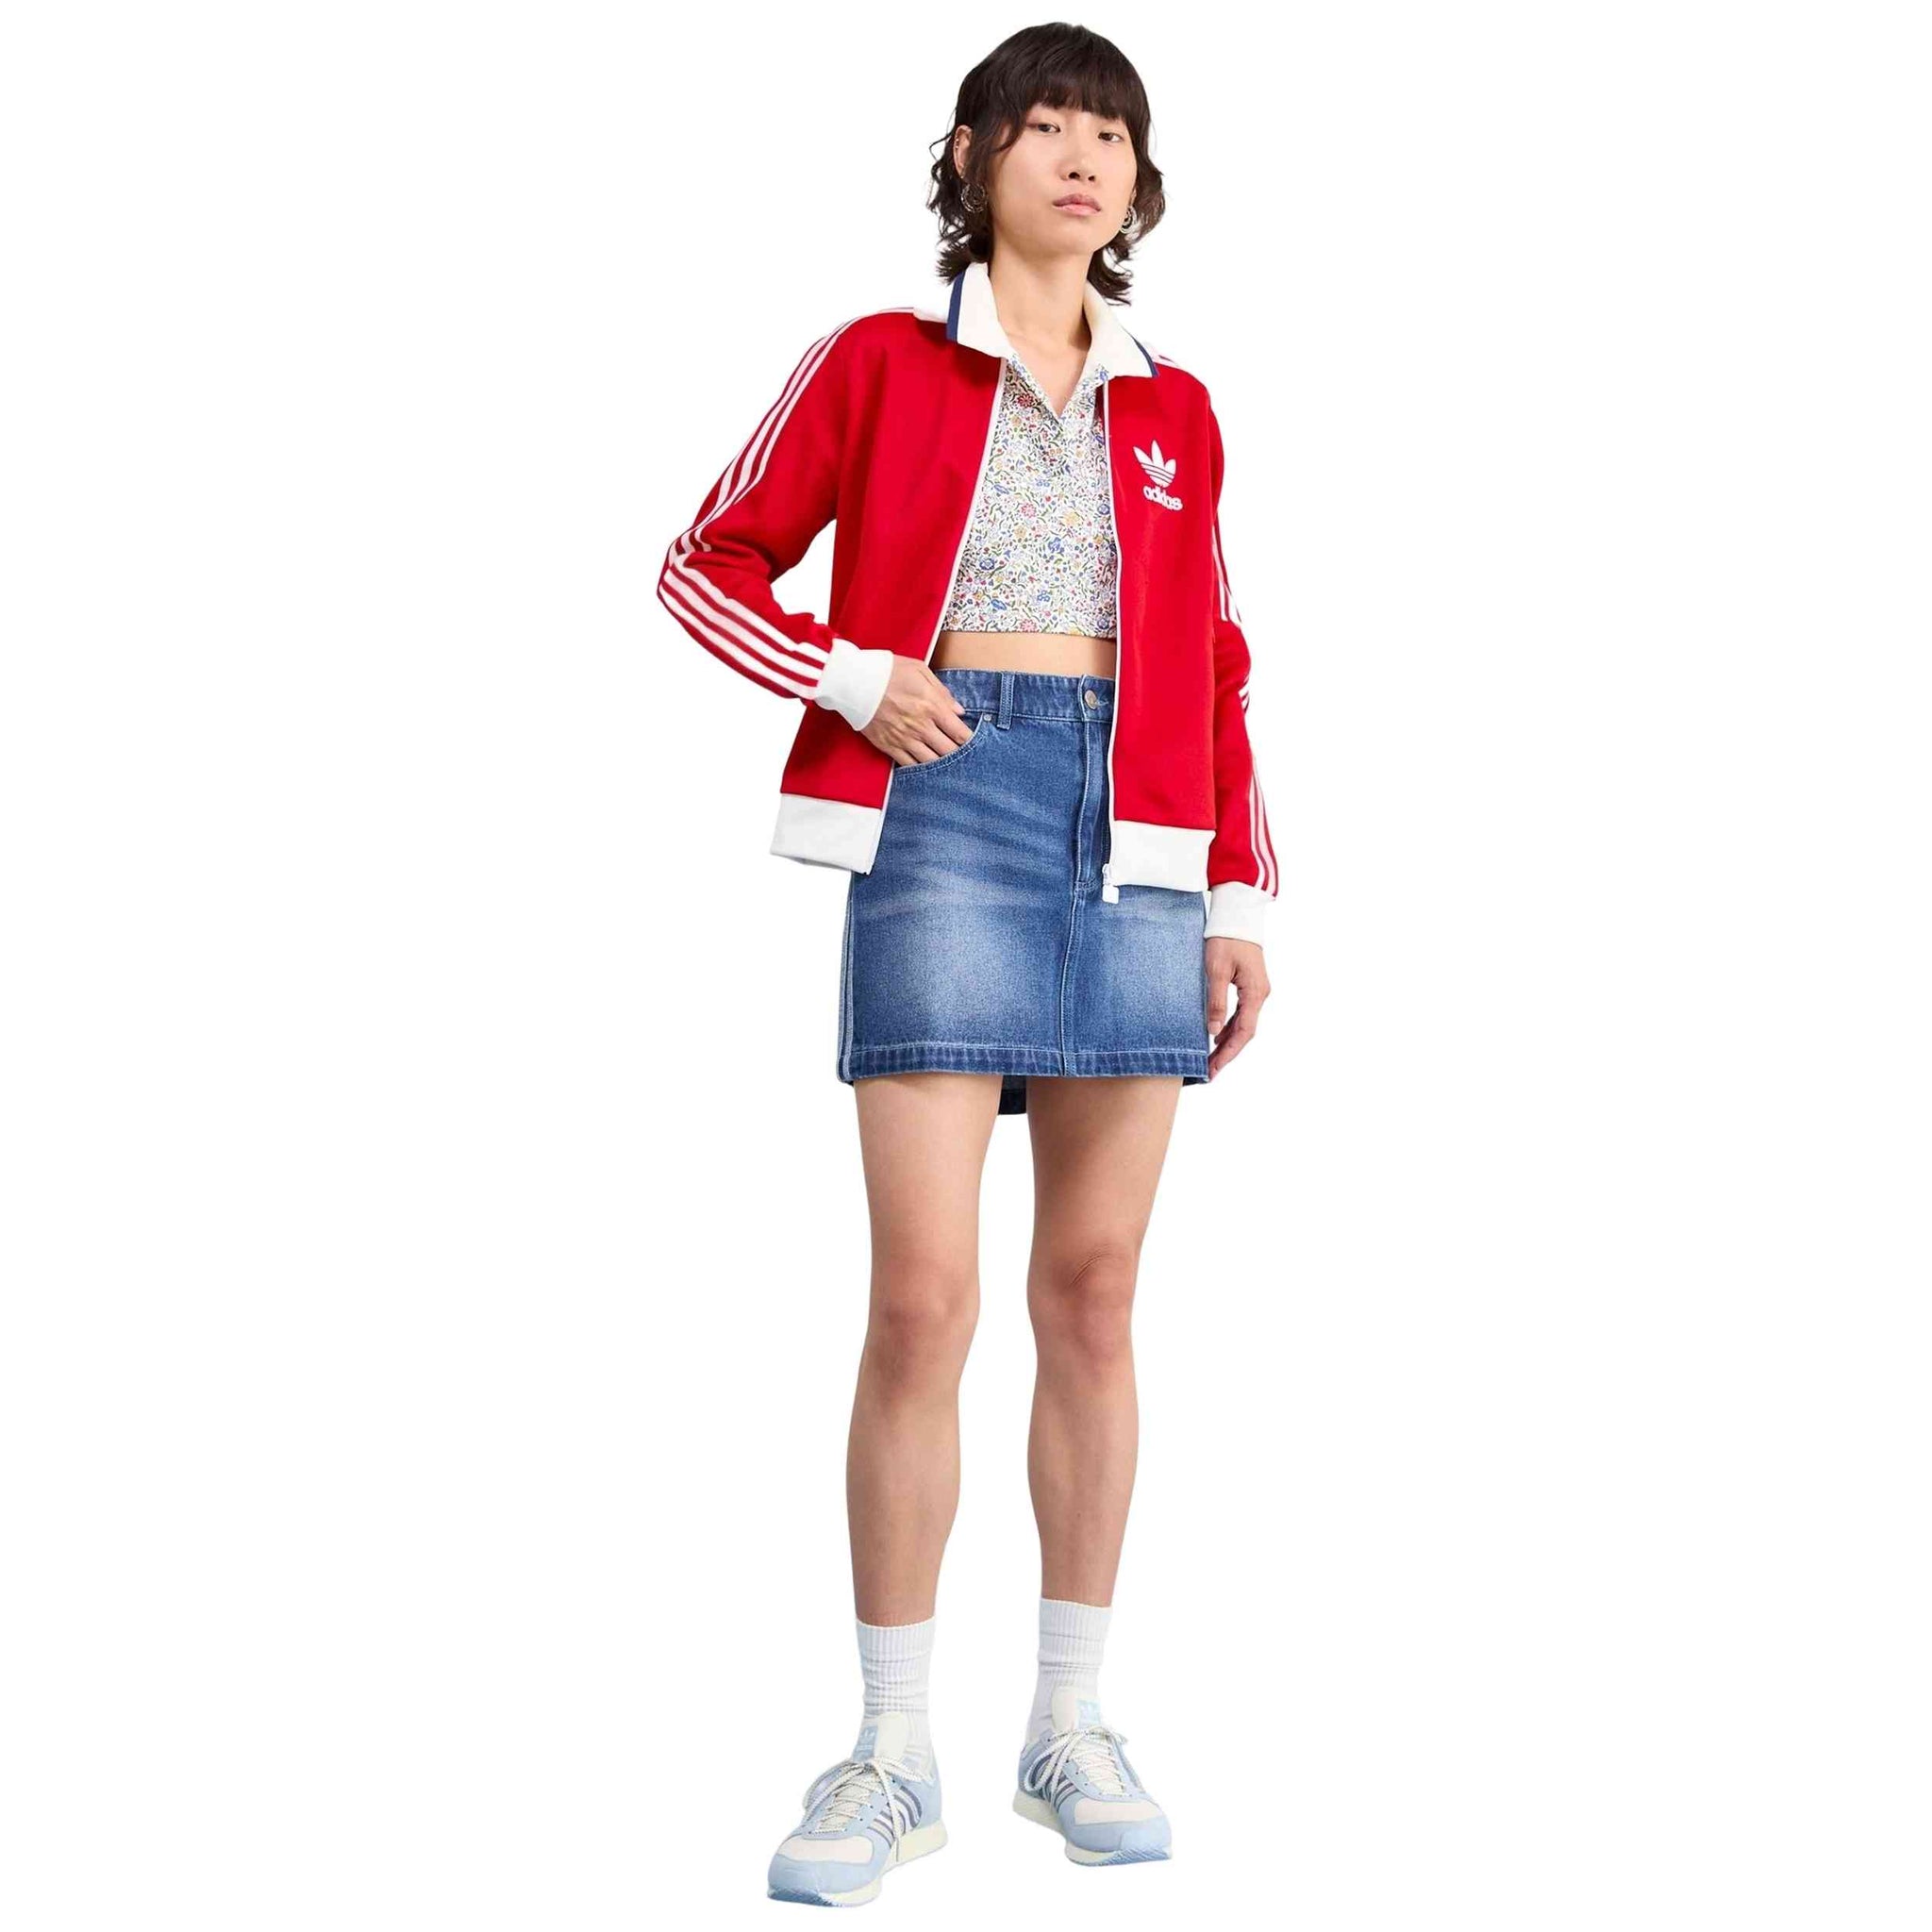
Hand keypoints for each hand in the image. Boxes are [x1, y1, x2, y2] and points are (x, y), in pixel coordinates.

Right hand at [862, 658, 975, 765]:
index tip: (973, 743)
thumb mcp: (919, 670)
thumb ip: (942, 691)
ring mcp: (904, 738)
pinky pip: (909, 765)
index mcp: (931, 705)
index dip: (970, 741)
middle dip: (959, 755)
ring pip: (931, 761)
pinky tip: (925, 766)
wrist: (853, 681)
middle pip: (948, 751)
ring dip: (941, 764)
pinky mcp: (888, 746)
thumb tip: (958, 710)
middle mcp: (920, 726)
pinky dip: (920, 768)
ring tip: (948, 764)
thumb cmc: (886, 671)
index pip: (959, 732)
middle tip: (964, 756)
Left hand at [1205, 937, 1268, 1078]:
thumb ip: (1215, 1002)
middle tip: (1209, 1072)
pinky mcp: (1250, 985)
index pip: (1243, 1032)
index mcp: (1255, 993)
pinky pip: (1241, 1013)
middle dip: (1227, 1053)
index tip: (1214, 1069)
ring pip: (1243, 1024)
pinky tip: (1217, 1036)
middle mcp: (1260, 994)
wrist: (1238, 915)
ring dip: (1227, 1042)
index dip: (1228, 1053)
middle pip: (1245, 1032)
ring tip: (1210, 1059)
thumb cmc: (1226, 938)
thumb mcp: (1216, 970)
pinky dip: (1229, 1027)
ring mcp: (1256, 990)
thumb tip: (1213, 1032)